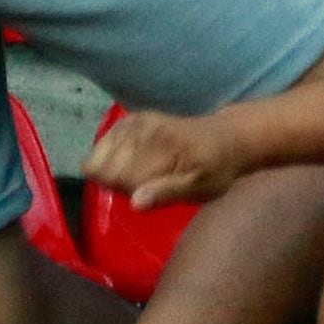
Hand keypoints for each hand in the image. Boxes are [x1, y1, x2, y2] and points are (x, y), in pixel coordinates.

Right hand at [86, 108, 244, 209]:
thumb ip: (167, 194)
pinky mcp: (128, 120)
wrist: (225, 138)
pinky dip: (112, 158)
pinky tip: (134, 161)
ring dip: (115, 171)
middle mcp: (141, 128)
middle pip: (102, 168)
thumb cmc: (215, 169)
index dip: (127, 192)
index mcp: (159, 144)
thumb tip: (135, 203)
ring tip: (142, 173)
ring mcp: (132, 121)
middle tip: (148, 183)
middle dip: (119, 183)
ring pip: (98, 158)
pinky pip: (101, 146)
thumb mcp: (200, 188)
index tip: (148, 193)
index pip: (116, 177)